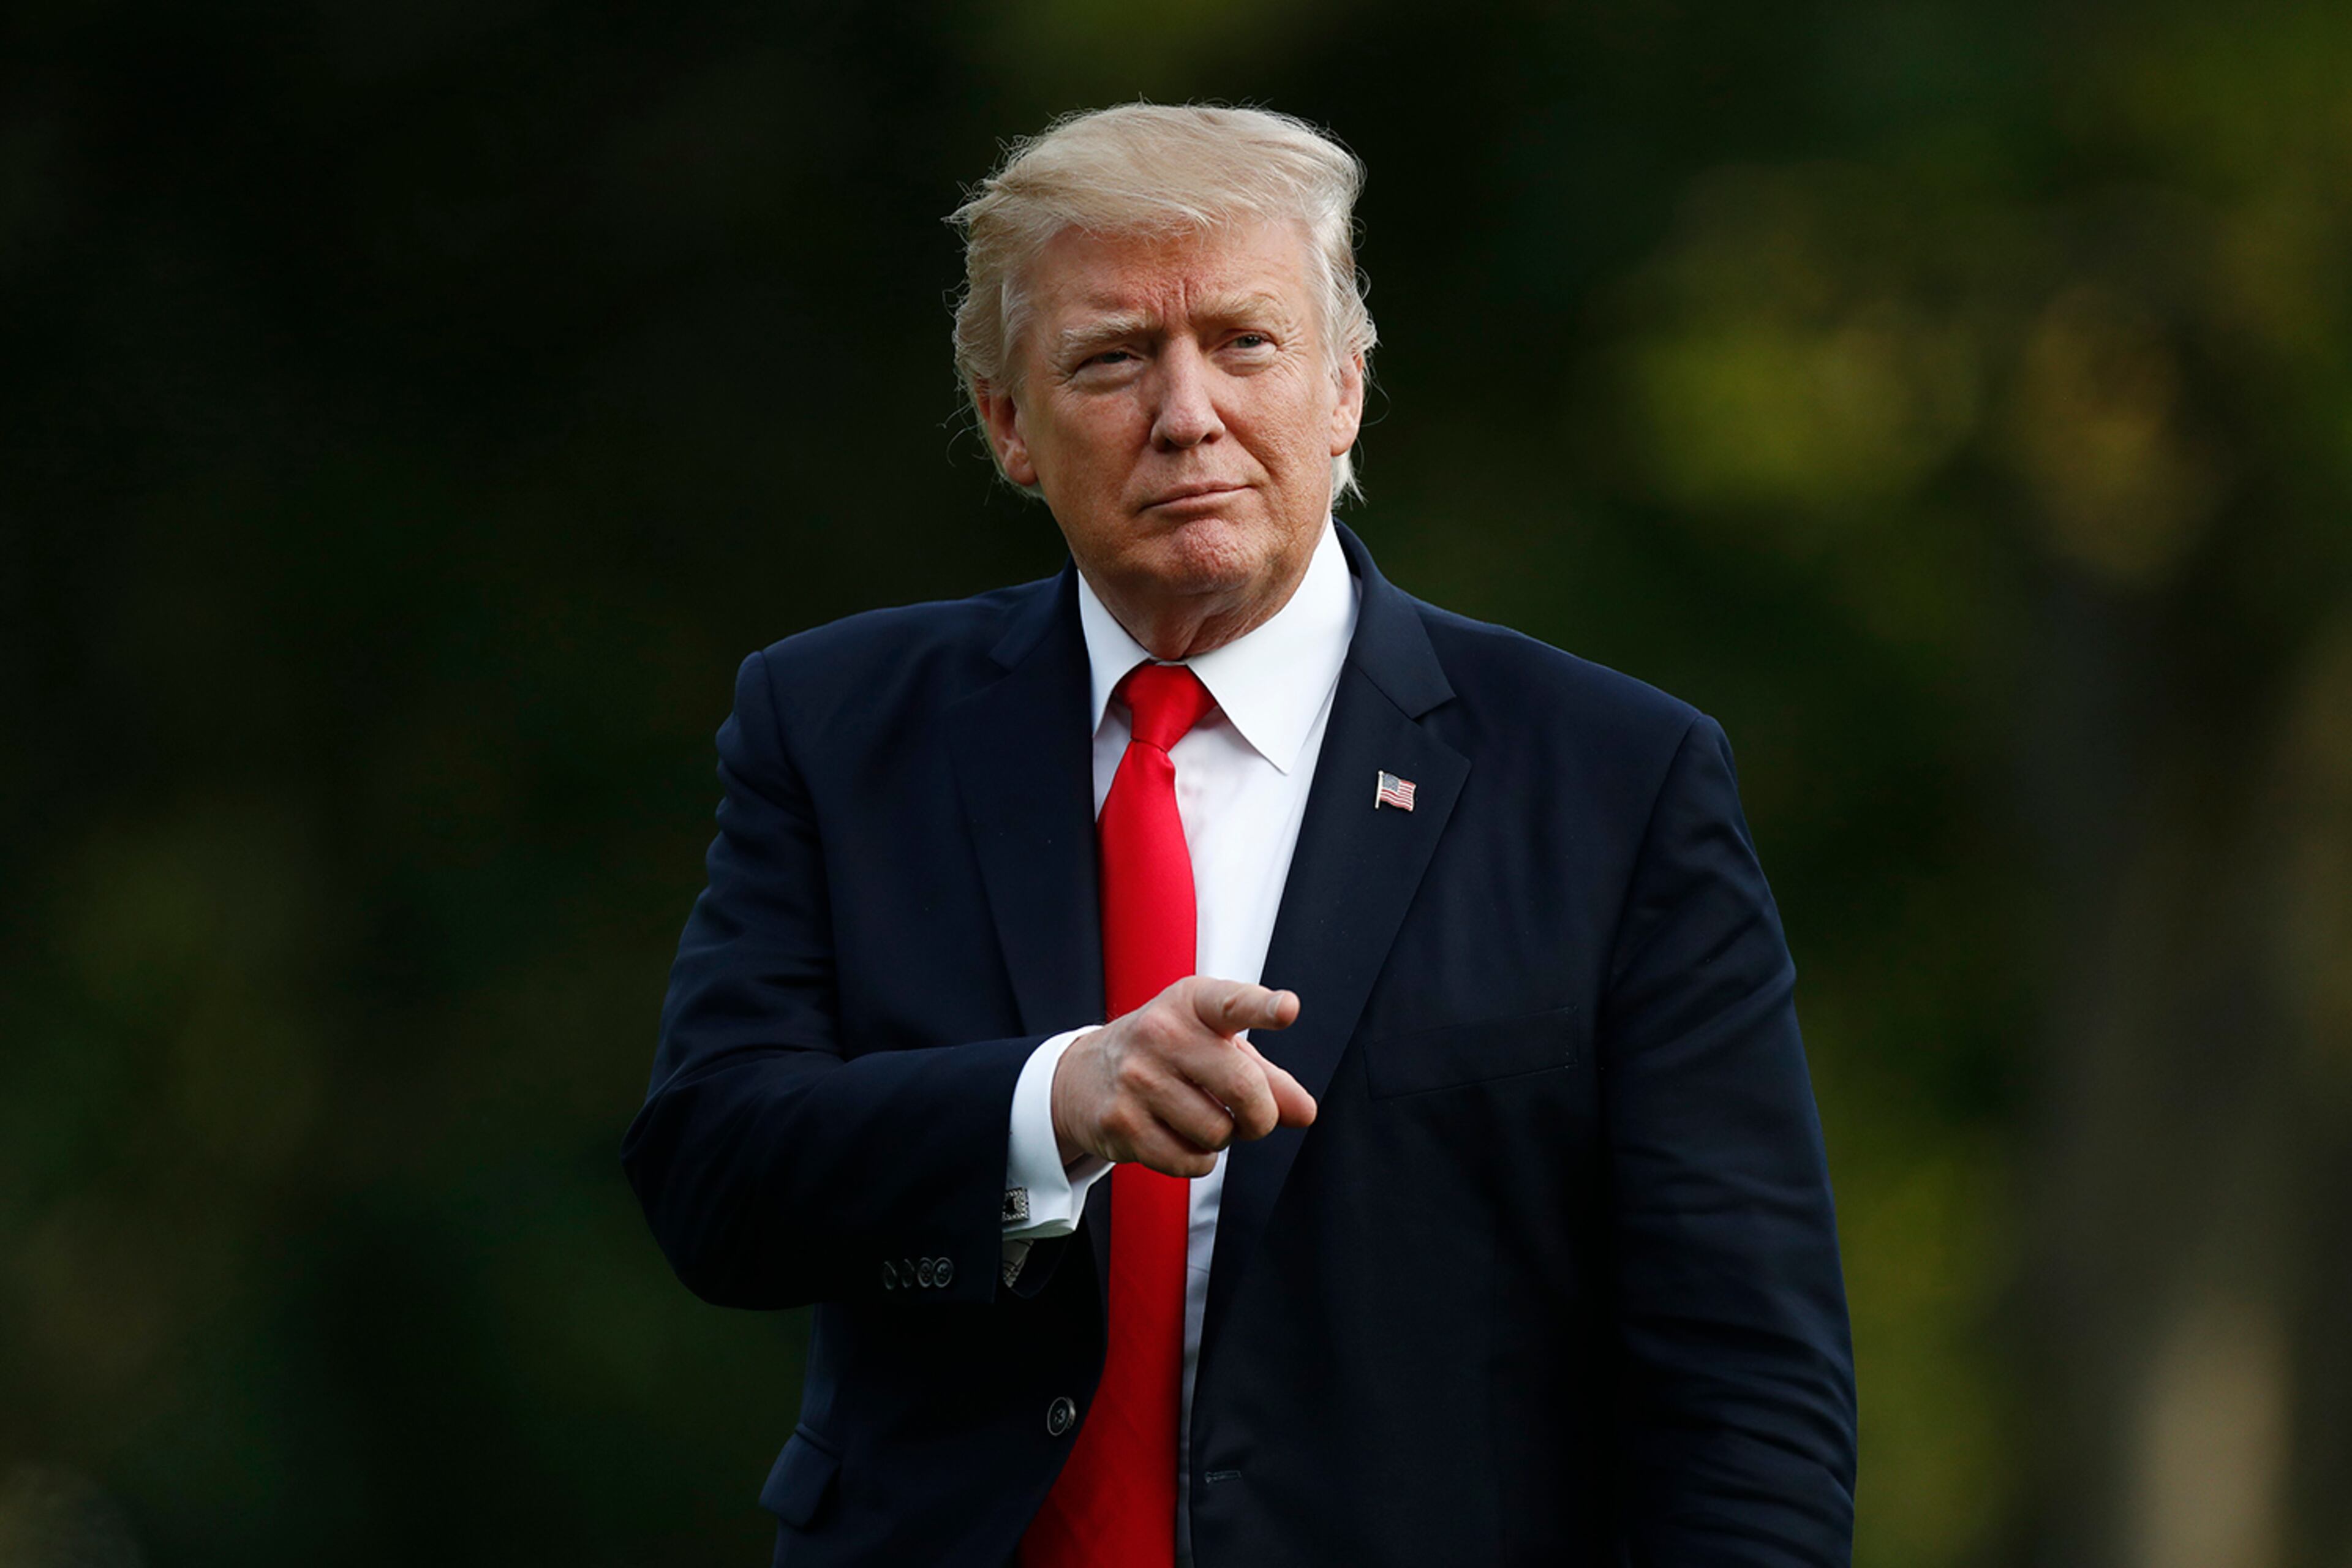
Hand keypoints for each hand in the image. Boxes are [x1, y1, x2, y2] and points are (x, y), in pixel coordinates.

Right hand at [1050, 977, 1316, 1175]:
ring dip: (1223, 1138)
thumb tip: (1304, 1112)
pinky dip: (1198, 1161)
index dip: (1263, 1008)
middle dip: (1261, 1116)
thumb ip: (1267, 1076)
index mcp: (1192, 1003)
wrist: (1084, 1075)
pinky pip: (1190, 1162)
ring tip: (1201, 1117)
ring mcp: (1136, 1078)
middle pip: (1244, 1090)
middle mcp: (1161, 1033)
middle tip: (1253, 1117)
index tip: (1287, 1009)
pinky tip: (1179, 1137)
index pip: (1232, 1002)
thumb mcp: (1214, 1045)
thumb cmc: (1168, 1054)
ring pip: (1219, 1134)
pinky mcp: (1121, 1122)